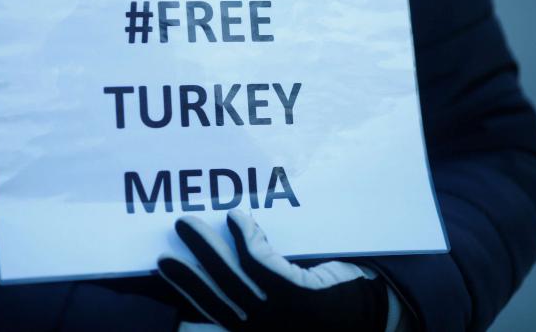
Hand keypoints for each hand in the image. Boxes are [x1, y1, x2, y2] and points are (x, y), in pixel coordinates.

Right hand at [158, 210, 388, 330]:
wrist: (378, 319)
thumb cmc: (333, 315)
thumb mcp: (288, 315)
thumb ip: (260, 302)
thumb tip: (228, 270)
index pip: (213, 316)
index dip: (184, 300)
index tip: (158, 282)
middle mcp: (262, 330)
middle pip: (212, 299)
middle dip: (182, 278)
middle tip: (160, 256)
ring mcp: (279, 314)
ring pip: (230, 275)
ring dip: (204, 247)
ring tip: (185, 222)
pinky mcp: (296, 293)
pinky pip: (259, 259)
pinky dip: (244, 234)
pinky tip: (236, 215)